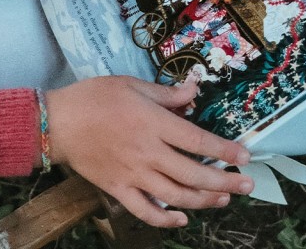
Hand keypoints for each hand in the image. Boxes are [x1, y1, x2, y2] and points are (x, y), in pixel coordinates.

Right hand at [45, 76, 253, 227]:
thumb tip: (194, 90)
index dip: (225, 151)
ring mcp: (134, 175)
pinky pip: (146, 212)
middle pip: (194, 175)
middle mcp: (149, 153)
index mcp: (154, 123)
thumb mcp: (132, 84)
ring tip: (224, 199)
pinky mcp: (118, 190)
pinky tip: (182, 220)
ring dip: (204, 201)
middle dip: (225, 181)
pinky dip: (166, 220)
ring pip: (176, 197)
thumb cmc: (95, 97)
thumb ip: (166, 93)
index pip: (198, 142)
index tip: (246, 156)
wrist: (58, 122)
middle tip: (247, 184)